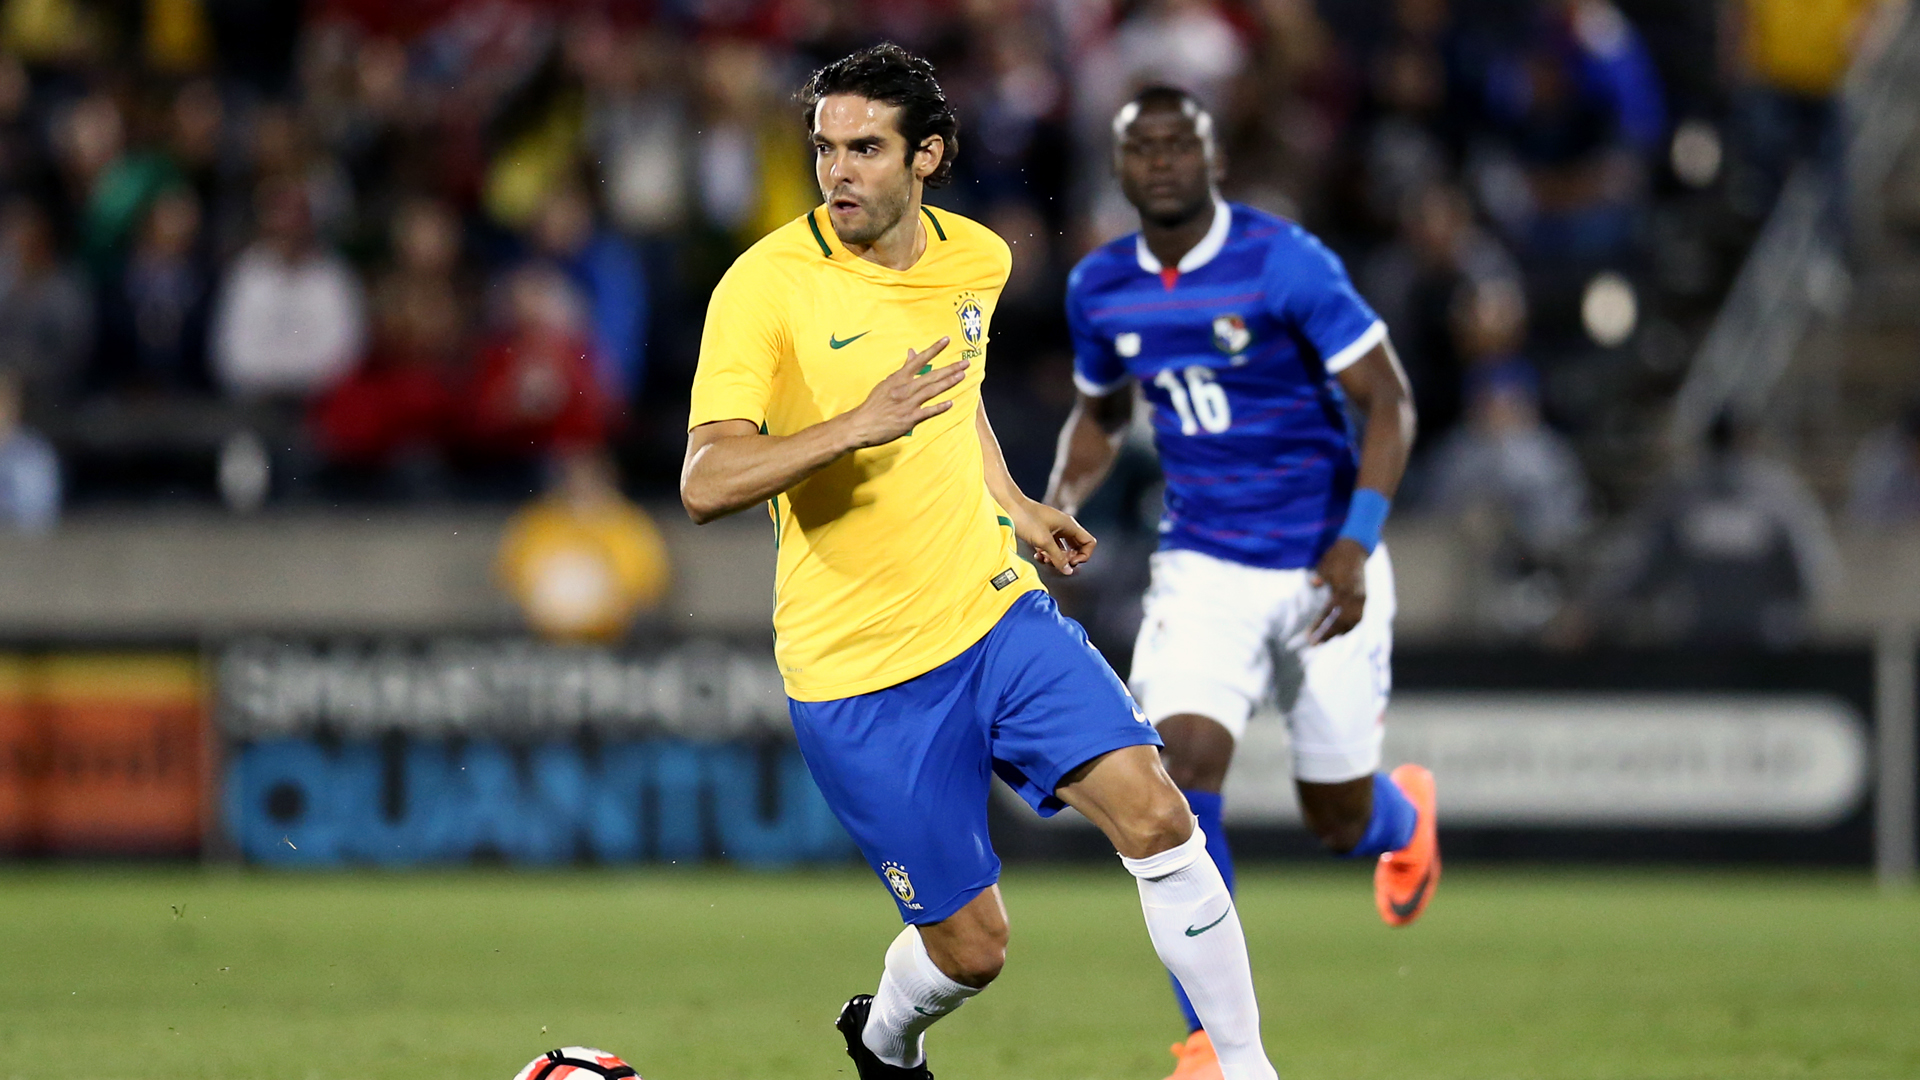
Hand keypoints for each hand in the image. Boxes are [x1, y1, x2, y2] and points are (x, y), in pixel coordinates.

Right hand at [839, 338, 966, 448]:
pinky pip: (927, 412)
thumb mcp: (887, 382)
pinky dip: (938, 408)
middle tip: (965, 363)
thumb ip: (903, 369)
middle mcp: (904, 389)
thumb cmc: (874, 404)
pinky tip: (950, 403)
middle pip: (931, 375)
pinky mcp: (908, 419)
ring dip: (948, 383)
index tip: (946, 340)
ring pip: (931, 391)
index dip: (933, 349)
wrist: (861, 424)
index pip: (919, 360)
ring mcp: (907, 404)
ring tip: (962, 376)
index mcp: (898, 378)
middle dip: (949, 368)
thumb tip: (912, 352)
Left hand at [1012, 499, 1096, 574]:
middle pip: (1077, 547)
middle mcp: (1064, 526)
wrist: (1007, 505)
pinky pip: (1051, 547)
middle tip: (1056, 562)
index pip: (1089, 543)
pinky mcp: (1043, 532)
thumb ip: (1058, 557)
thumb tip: (1069, 571)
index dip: (1084, 556)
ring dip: (1056, 558)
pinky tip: (1038, 555)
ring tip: (1045, 559)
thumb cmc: (1025, 518)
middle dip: (1068, 559)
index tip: (1071, 562)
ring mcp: (1054, 529)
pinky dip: (1046, 554)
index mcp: (1069, 525)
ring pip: (1063, 549)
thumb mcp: (1043, 541)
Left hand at [1307, 537, 1367, 643]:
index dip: (1320, 625)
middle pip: (1341, 621)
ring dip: (1338, 632)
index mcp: (1344, 589)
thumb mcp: (1326, 565)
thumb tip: (1314, 583)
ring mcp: (1361, 598)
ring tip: (1324, 640)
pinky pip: (1358, 617)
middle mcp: (1355, 596)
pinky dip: (1349, 626)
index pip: (1330, 613)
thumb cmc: (1335, 557)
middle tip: (1314, 643)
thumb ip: (1320, 577)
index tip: (1309, 635)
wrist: (1355, 549)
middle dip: (1327, 634)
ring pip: (1352, 621)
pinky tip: (1340, 633)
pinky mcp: (1364, 598)